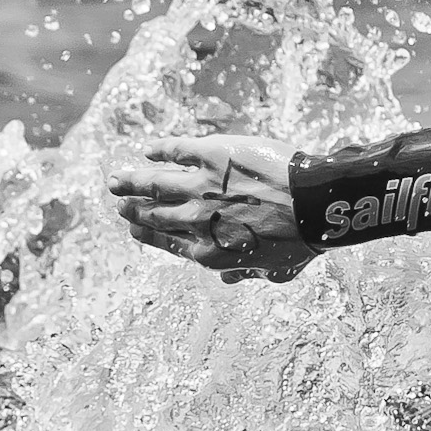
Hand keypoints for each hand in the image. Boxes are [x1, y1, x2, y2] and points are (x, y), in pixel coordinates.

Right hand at [106, 136, 317, 283]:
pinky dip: (160, 150)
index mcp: (209, 252)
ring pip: (155, 183)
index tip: (132, 229)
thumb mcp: (274, 270)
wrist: (315, 205)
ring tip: (115, 179)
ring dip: (132, 181)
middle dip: (133, 209)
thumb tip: (226, 280)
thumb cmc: (302, 242)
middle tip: (118, 204)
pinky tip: (150, 151)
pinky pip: (177, 151)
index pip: (167, 243)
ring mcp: (202, 186)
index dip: (147, 235)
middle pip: (155, 214)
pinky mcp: (212, 155)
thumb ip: (246, 274)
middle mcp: (197, 220)